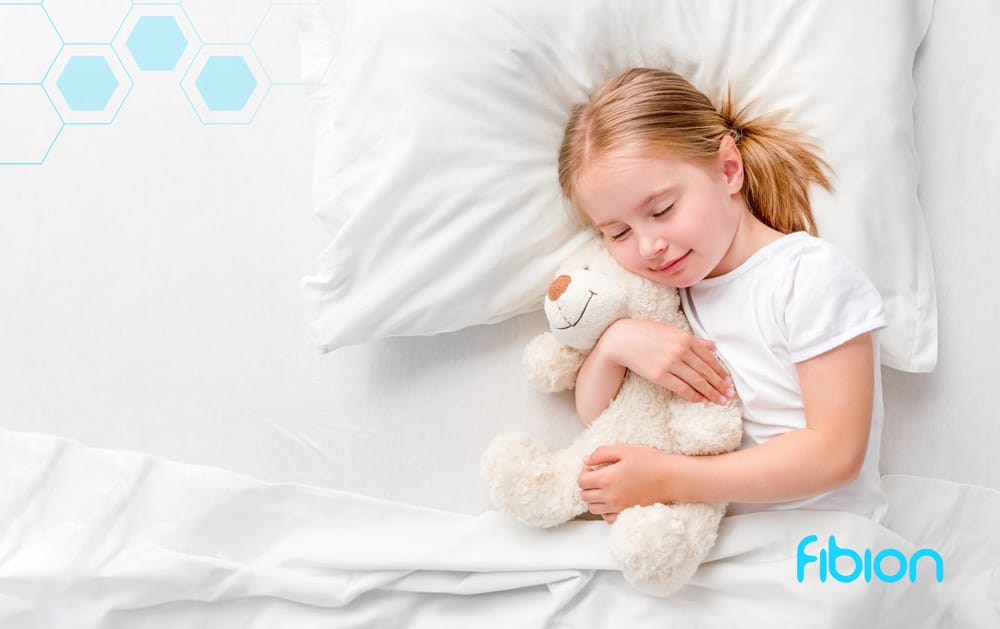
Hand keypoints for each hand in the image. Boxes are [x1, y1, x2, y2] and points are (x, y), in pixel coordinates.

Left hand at [577, 445, 678, 523]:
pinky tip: (612, 499)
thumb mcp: (624, 449)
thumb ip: (601, 453)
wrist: (671, 478)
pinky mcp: (626, 513)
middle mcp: (609, 496)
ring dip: (594, 498)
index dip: (584, 472)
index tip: (593, 466)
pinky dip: (605, 510)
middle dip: (587, 485)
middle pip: (585, 496)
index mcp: (607, 479)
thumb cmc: (650, 461)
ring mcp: (618, 507)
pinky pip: (607, 518)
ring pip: (593, 508)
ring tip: (605, 487)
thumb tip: (586, 460)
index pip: (581, 481)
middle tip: (598, 475)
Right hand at [598, 319, 734, 404]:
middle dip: (719, 385)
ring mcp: (670, 363)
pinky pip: (682, 388)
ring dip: (710, 393)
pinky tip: (701, 401)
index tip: (728, 382)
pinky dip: (694, 396)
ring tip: (720, 401)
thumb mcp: (672, 332)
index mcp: (685, 338)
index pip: (709, 358)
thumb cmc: (647, 334)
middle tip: (729, 395)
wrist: (622, 339)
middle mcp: (680, 350)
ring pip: (697, 381)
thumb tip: (713, 345)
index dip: (720, 372)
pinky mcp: (660, 375)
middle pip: (706, 371)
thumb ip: (694, 340)